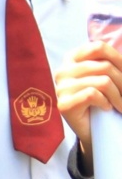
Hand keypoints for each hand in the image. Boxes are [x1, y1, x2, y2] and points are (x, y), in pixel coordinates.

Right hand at [55, 41, 121, 164]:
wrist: (95, 130)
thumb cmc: (104, 100)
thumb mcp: (107, 77)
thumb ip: (113, 65)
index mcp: (72, 59)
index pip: (99, 47)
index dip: (119, 59)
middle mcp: (63, 70)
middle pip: (105, 66)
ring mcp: (61, 87)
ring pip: (103, 82)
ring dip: (119, 97)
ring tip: (120, 105)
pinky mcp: (64, 104)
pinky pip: (93, 94)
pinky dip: (106, 103)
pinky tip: (106, 108)